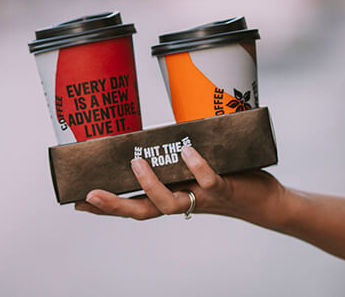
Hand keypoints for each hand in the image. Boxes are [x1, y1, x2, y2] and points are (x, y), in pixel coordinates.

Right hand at [74, 145, 284, 223]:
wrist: (265, 200)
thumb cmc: (228, 182)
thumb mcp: (196, 170)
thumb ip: (177, 158)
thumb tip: (159, 132)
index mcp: (172, 198)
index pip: (133, 206)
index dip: (107, 208)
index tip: (79, 202)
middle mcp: (182, 202)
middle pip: (141, 212)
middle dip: (114, 206)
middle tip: (89, 195)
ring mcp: (201, 198)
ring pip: (169, 202)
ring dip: (150, 185)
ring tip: (136, 162)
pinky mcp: (224, 189)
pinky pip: (208, 180)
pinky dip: (197, 165)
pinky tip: (187, 149)